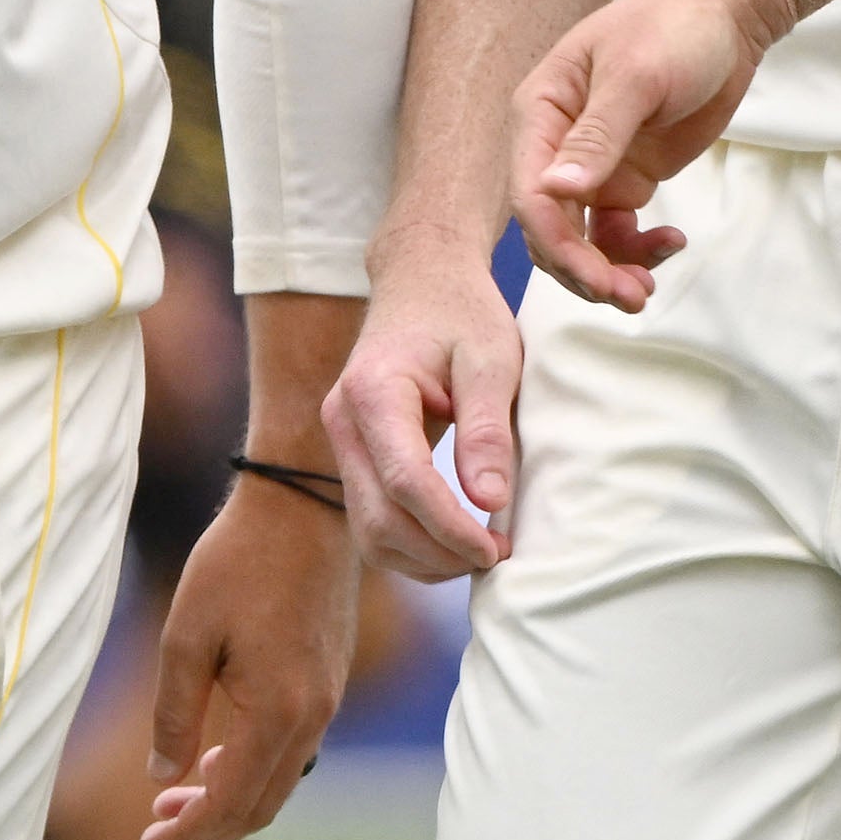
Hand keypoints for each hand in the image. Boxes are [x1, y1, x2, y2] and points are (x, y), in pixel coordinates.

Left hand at [138, 458, 358, 839]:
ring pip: (282, 781)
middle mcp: (313, 715)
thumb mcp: (184, 638)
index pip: (230, 805)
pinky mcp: (331, 678)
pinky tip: (218, 754)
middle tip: (154, 830)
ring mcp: (329, 698)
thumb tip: (163, 778)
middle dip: (207, 830)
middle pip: (262, 807)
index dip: (186, 837)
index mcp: (277, 711)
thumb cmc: (237, 563)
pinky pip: (295, 749)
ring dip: (231, 799)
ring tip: (176, 797)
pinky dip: (255, 769)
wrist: (304, 505)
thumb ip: (173, 717)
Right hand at [325, 248, 527, 582]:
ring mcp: (341, 441)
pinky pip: (372, 518)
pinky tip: (455, 543)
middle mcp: (343, 421)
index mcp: (374, 391)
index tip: (497, 549)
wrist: (421, 281)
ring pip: (369, 529)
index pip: (404, 481)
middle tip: (499, 557)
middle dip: (438, 552)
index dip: (450, 526)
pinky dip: (411, 544)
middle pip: (379, 517)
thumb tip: (488, 502)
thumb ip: (487, 428)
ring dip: (423, 558)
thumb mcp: (492, 359)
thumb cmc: (462, 313)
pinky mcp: (354, 456)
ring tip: (482, 555)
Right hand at [513, 0, 782, 307]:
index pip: (529, 192)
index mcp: (540, 111)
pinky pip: (616, 231)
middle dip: (583, 269)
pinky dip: (637, 249)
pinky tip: (673, 244)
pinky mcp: (627, 177)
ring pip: (581, 238)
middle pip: (550, 226)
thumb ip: (598, 135)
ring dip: (607, 270)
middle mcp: (555, 143)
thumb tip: (556, 191)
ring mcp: (592, 165)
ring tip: (647, 291)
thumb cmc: (675, 28)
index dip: (555, 242)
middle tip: (630, 296)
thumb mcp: (638, 77)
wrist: (728, 14)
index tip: (594, 276)